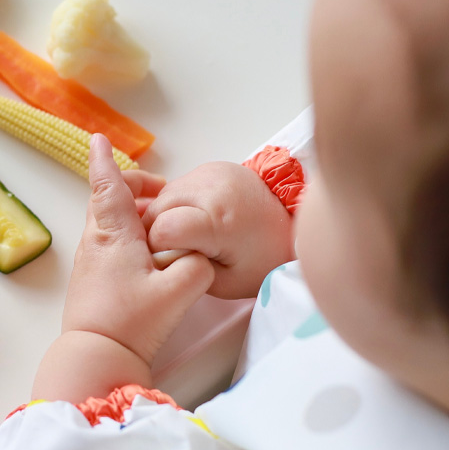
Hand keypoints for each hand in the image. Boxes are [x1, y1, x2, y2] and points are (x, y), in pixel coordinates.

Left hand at [62, 134, 214, 365]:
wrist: (95, 356)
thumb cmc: (130, 322)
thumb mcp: (179, 291)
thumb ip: (198, 266)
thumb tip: (198, 255)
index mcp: (114, 234)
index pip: (107, 186)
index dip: (103, 161)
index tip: (97, 139)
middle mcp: (96, 242)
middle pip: (106, 200)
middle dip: (129, 186)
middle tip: (160, 190)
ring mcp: (90, 261)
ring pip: (107, 223)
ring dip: (130, 213)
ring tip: (160, 222)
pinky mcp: (92, 279)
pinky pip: (108, 243)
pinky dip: (127, 235)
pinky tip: (148, 253)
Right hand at [142, 162, 294, 298]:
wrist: (291, 224)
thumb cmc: (263, 259)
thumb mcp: (225, 282)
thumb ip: (186, 270)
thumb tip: (159, 254)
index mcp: (218, 221)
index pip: (163, 229)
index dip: (159, 247)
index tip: (172, 259)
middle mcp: (212, 189)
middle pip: (157, 209)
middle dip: (157, 232)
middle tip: (175, 249)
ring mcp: (210, 173)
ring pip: (162, 196)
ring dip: (164, 216)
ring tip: (184, 234)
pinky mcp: (211, 167)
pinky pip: (177, 186)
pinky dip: (176, 204)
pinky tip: (192, 217)